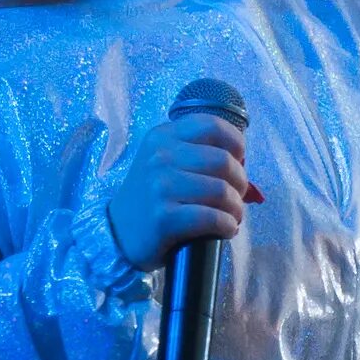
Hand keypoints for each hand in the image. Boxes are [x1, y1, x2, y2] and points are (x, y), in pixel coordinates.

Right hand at [106, 108, 249, 271]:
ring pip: (221, 191)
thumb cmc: (151, 198)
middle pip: (223, 161)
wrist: (118, 233)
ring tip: (232, 216)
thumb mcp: (164, 162)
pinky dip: (228, 225)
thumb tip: (241, 161)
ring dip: (236, 208)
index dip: (236, 143)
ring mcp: (160, 187)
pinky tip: (226, 229)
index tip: (238, 161)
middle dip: (240, 183)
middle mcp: (159, 157)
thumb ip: (195, 152)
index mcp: (162, 137)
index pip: (212, 125)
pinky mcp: (164, 217)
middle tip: (236, 197)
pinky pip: (212, 218)